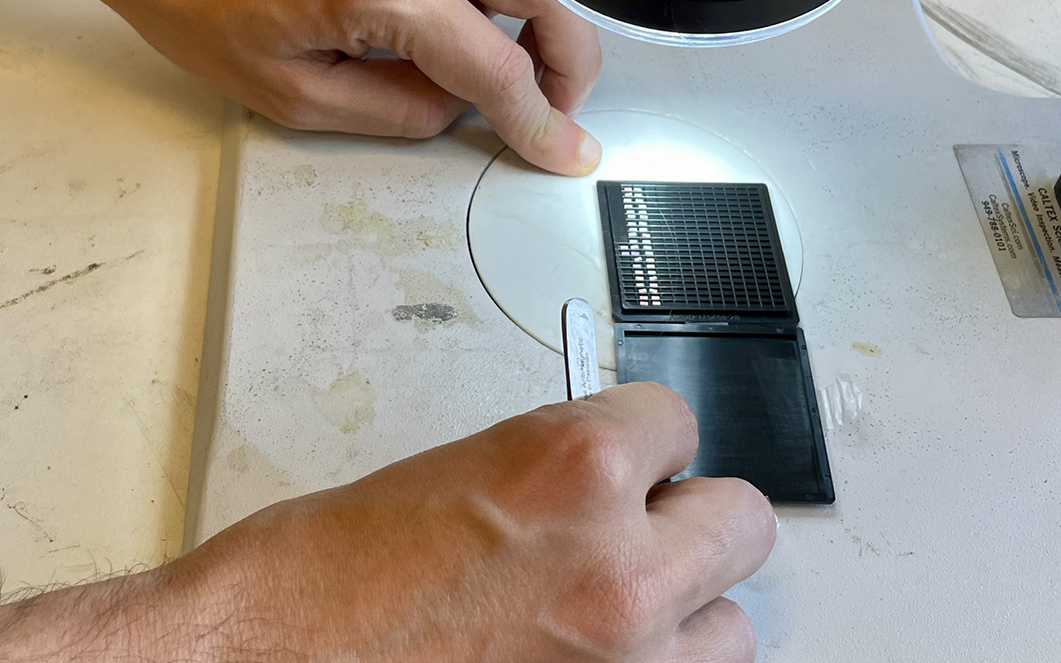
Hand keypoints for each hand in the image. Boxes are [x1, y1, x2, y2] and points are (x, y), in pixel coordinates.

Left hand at [86, 0, 602, 175]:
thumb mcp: (289, 92)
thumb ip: (392, 111)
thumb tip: (452, 108)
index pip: (498, 67)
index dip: (540, 122)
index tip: (563, 149)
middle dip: (567, 60)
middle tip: (554, 106)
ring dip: (544, 10)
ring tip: (522, 62)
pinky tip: (478, 10)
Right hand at [168, 382, 775, 660]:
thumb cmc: (319, 578)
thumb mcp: (457, 470)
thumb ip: (559, 469)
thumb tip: (616, 478)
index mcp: (575, 468)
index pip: (680, 421)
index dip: (646, 443)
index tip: (632, 460)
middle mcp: (619, 567)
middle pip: (741, 521)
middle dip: (687, 519)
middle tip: (640, 530)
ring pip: (731, 627)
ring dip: (682, 613)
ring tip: (610, 612)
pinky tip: (586, 658)